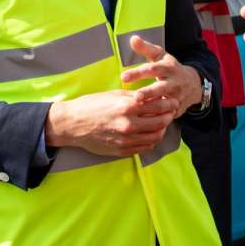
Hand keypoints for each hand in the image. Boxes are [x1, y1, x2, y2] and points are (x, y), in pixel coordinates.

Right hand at [46, 36, 190, 154]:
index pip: (158, 105)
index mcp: (127, 107)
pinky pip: (144, 147)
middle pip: (160, 122)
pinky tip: (149, 135)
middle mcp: (129, 124)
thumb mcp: (113, 95)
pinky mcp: (122, 150)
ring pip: (155, 137)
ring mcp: (126, 139)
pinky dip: (151, 141)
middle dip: (168, 116)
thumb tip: (152, 96)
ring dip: (162, 130)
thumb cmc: (91, 105)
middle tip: (170, 112)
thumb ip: (133, 97)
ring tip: (161, 124)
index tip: (171, 101)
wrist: (72, 124)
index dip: (168, 103)